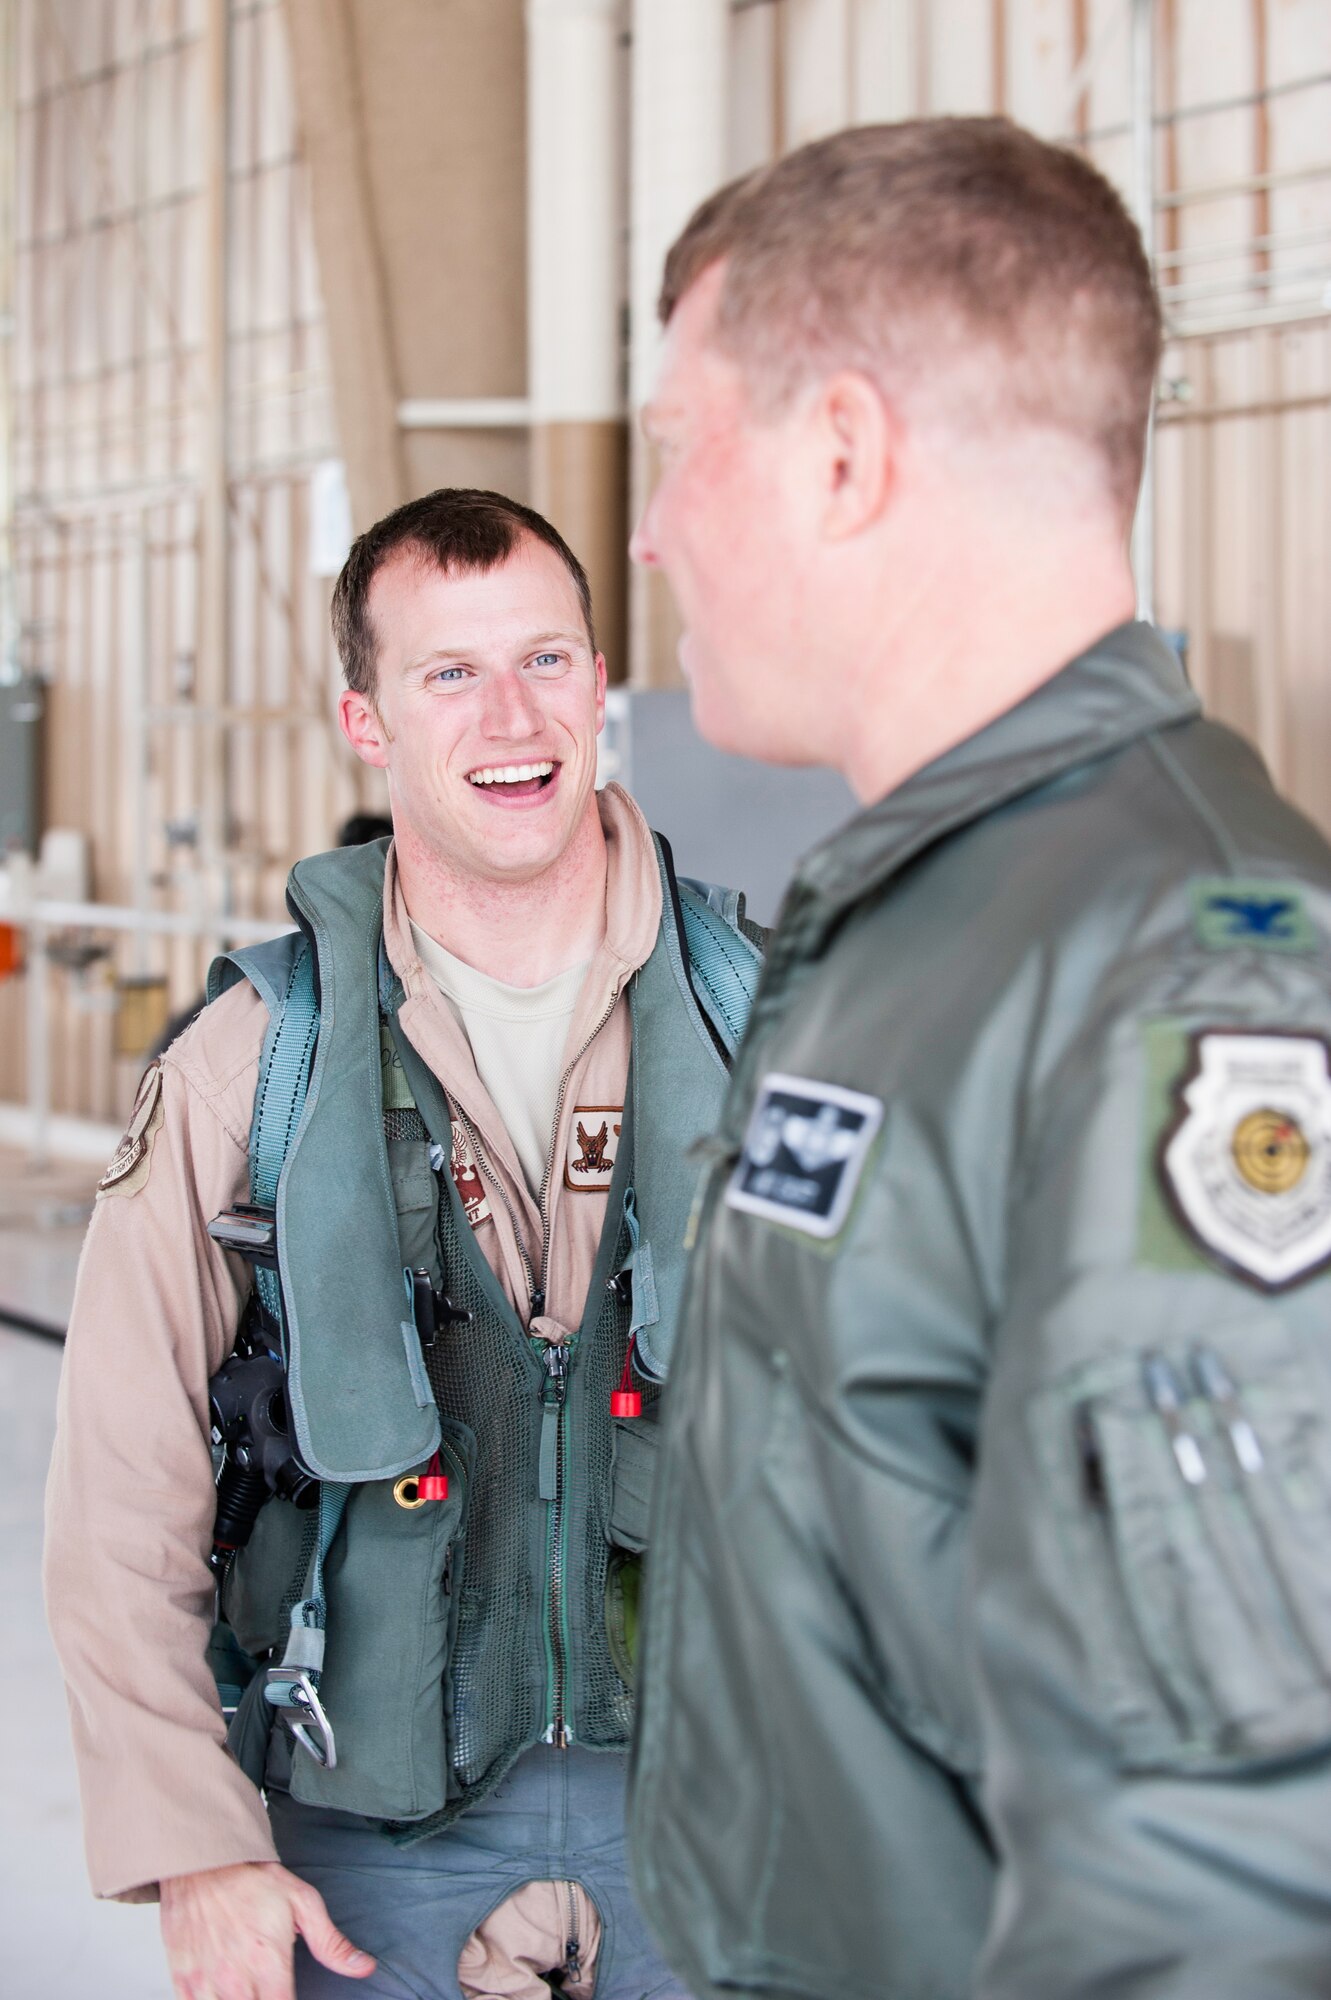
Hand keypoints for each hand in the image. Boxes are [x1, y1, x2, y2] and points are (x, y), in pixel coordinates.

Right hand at [160, 1859, 375, 1999]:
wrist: (201, 1863)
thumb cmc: (251, 1879)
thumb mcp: (302, 1902)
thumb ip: (331, 1943)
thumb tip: (364, 1966)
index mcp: (270, 1964)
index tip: (288, 1994)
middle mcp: (237, 1981)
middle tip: (270, 1986)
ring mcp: (206, 1985)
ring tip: (250, 1988)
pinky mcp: (183, 1983)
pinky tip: (225, 1991)